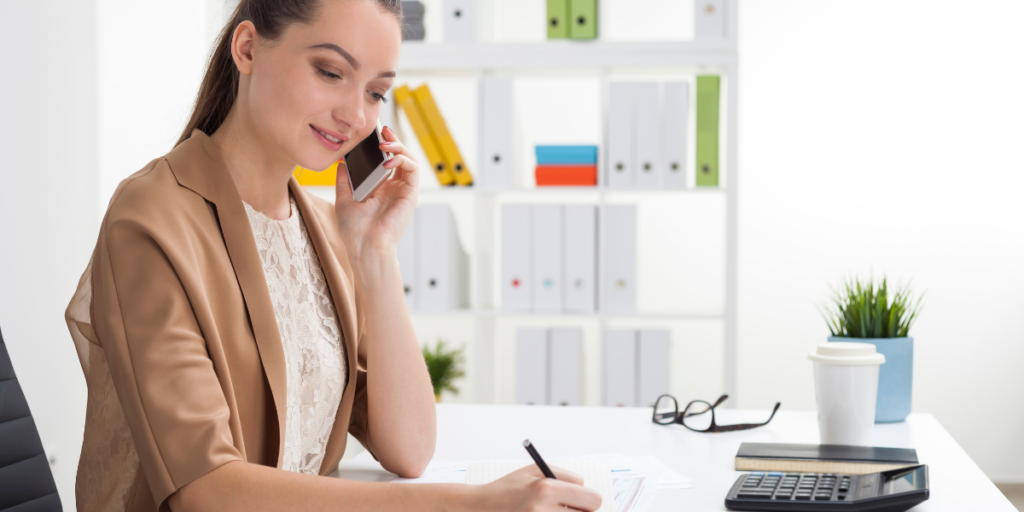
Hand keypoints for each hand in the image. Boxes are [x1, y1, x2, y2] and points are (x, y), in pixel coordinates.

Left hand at [333, 126, 417, 258]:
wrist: (364, 247)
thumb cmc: (355, 231)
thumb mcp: (344, 199)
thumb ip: (344, 180)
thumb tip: (341, 163)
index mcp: (380, 188)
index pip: (386, 160)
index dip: (383, 145)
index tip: (374, 133)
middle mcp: (394, 188)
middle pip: (400, 156)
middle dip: (393, 140)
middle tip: (382, 131)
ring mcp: (403, 190)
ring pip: (409, 159)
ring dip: (399, 147)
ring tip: (385, 145)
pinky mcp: (410, 194)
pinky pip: (413, 170)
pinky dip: (403, 160)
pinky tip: (388, 160)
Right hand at [474, 465, 601, 511]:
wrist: (480, 508)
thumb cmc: (509, 488)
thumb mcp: (535, 470)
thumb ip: (566, 476)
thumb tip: (588, 490)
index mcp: (547, 489)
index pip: (592, 499)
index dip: (588, 499)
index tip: (582, 500)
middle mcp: (543, 510)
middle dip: (578, 511)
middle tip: (563, 507)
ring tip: (549, 510)